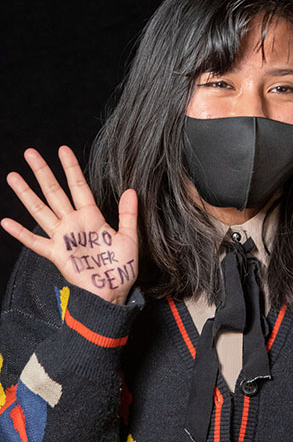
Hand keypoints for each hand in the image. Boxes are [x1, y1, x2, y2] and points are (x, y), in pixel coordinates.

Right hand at [1, 146, 137, 304]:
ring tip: (13, 176)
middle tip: (30, 152)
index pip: (78, 186)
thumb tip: (131, 190)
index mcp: (92, 217)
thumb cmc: (121, 267)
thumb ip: (128, 214)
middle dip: (42, 172)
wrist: (113, 292)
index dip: (70, 168)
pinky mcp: (56, 254)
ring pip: (41, 210)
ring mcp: (62, 238)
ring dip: (27, 194)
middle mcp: (74, 224)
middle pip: (54, 192)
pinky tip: (5, 222)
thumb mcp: (129, 237)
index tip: (62, 150)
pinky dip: (20, 233)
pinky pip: (35, 242)